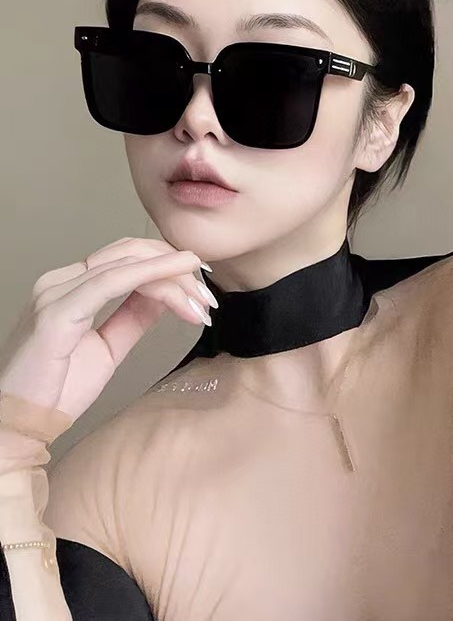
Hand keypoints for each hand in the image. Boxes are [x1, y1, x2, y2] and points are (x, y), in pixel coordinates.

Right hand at [0, 237, 214, 422]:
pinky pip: (112, 282)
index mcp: (69, 285)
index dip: (168, 263)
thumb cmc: (55, 390)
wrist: (19, 425)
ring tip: (202, 299)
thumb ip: (134, 316)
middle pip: (131, 253)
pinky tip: (179, 285)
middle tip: (207, 295)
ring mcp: (55, 292)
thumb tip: (165, 294)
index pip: (127, 257)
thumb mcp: (108, 346)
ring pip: (128, 264)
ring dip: (173, 277)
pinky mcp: (57, 312)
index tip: (202, 283)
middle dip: (177, 268)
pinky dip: (152, 277)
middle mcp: (60, 281)